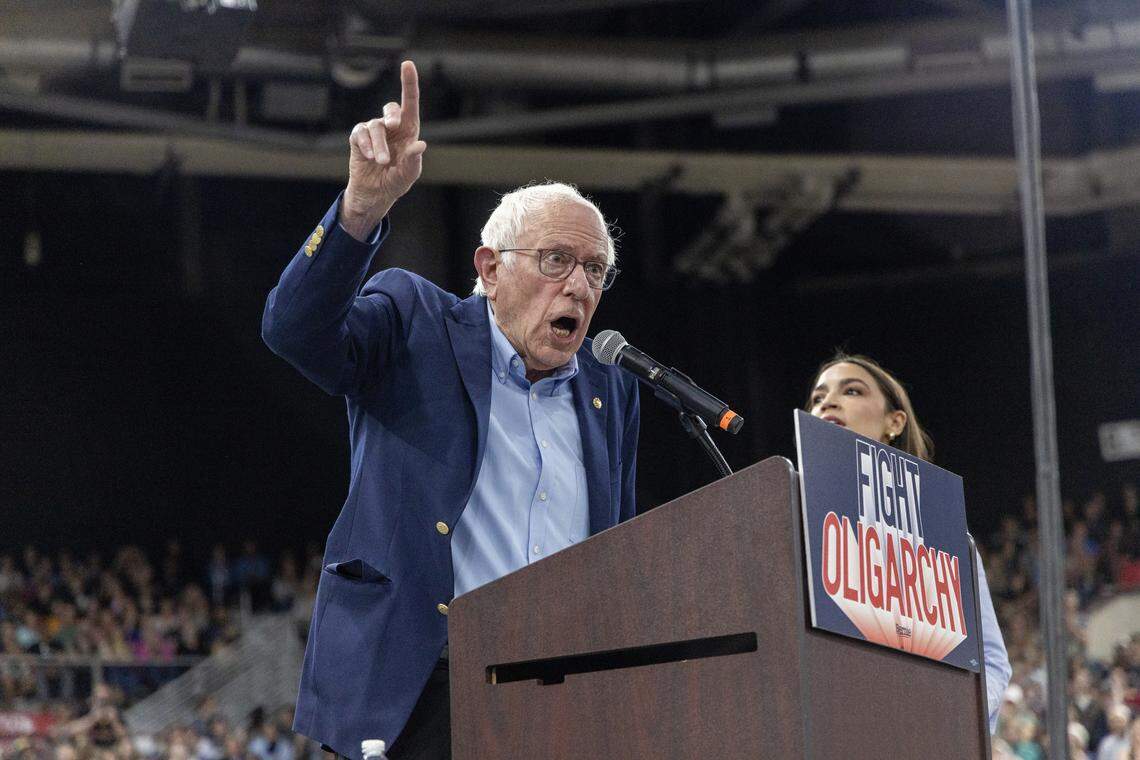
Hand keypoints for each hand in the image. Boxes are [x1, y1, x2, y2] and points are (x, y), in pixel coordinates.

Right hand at [341, 60, 427, 239]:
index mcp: (408, 131)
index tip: (407, 64)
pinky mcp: (358, 138)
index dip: (409, 83)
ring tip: (381, 162)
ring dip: (379, 144)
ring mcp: (374, 131)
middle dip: (392, 115)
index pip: (410, 103)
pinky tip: (370, 157)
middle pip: (391, 108)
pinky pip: (360, 133)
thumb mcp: (408, 175)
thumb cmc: (395, 181)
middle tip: (394, 125)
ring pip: (375, 127)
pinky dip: (365, 144)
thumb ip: (413, 161)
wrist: (374, 194)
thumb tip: (421, 145)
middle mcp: (392, 127)